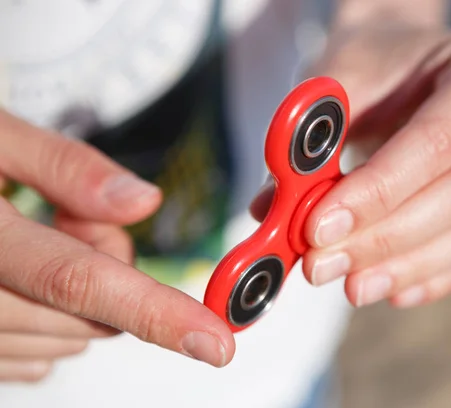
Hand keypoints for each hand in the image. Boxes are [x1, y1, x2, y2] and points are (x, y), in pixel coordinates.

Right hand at [0, 111, 233, 381]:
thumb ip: (64, 168)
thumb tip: (141, 204)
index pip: (80, 281)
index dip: (157, 314)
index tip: (214, 342)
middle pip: (80, 315)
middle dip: (106, 272)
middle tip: (70, 217)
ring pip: (58, 340)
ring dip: (74, 297)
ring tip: (34, 238)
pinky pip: (25, 356)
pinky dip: (48, 319)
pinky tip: (22, 277)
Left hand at [252, 27, 450, 307]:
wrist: (413, 63)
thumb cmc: (379, 64)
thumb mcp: (341, 79)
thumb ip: (310, 139)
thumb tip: (271, 210)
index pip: (437, 141)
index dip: (377, 192)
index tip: (318, 228)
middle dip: (385, 239)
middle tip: (322, 265)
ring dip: (405, 267)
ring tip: (349, 285)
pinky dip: (432, 276)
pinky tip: (390, 290)